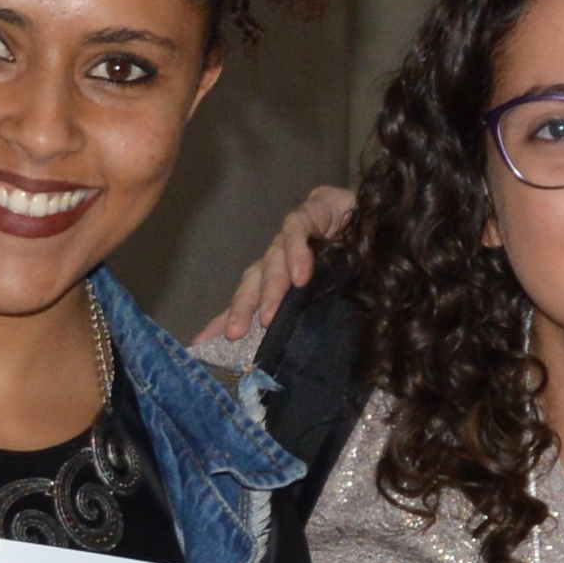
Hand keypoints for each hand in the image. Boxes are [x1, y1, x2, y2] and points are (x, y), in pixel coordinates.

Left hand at [194, 184, 352, 364]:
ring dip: (270, 290)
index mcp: (277, 276)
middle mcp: (277, 257)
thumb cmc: (345, 253)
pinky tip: (301, 276)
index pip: (248, 298)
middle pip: (252, 283)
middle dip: (242, 309)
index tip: (201, 344)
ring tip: (269, 317)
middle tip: (235, 335)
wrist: (362, 208)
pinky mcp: (309, 214)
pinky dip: (297, 254)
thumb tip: (302, 354)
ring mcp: (290, 236)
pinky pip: (297, 233)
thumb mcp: (328, 288)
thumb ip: (311, 313)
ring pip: (272, 262)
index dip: (224, 319)